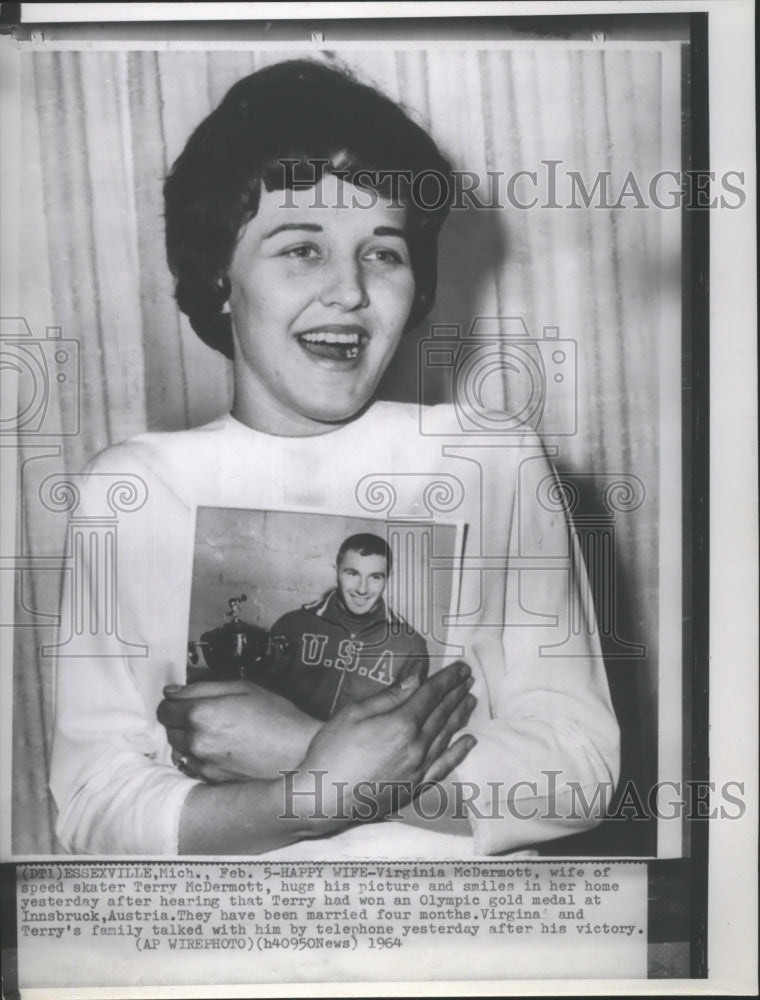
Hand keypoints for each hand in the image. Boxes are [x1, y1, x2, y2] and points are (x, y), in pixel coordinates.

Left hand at [157, 680, 320, 782]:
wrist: (301, 757)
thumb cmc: (279, 719)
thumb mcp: (244, 689)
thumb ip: (203, 688)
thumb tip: (173, 692)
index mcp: (201, 714)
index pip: (164, 708)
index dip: (174, 703)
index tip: (183, 702)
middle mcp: (196, 742)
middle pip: (169, 729)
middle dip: (181, 720)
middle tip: (208, 715)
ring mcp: (202, 765)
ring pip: (179, 749)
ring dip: (190, 740)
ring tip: (218, 734)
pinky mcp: (211, 782)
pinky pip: (193, 766)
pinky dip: (201, 758)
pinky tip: (224, 752)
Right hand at [290, 661, 476, 831]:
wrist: (323, 799)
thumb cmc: (331, 752)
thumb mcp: (353, 714)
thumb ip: (388, 697)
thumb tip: (416, 680)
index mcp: (401, 724)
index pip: (431, 694)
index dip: (448, 679)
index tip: (462, 667)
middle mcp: (416, 746)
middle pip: (443, 713)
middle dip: (457, 692)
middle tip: (469, 678)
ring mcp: (418, 769)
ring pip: (447, 736)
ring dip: (460, 715)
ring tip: (471, 699)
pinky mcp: (415, 787)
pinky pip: (445, 766)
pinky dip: (459, 752)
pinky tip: (469, 741)